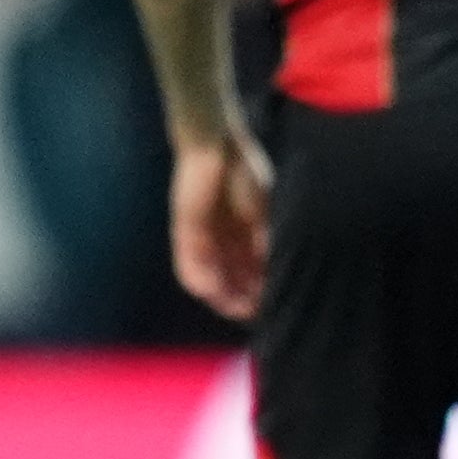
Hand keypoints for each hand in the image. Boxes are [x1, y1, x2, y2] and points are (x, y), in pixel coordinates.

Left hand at [170, 126, 271, 321]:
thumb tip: (269, 279)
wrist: (218, 144)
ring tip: (235, 308)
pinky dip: (201, 281)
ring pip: (209, 280)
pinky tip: (213, 291)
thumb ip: (265, 246)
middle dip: (243, 300)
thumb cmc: (247, 173)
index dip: (262, 293)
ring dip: (223, 296)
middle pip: (230, 282)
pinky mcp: (185, 233)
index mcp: (245, 235)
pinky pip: (188, 266)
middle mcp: (223, 241)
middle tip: (253, 313)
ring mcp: (202, 239)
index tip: (272, 306)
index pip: (252, 274)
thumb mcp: (266, 215)